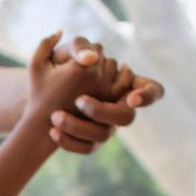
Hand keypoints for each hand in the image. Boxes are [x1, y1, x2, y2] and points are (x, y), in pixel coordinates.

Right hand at [26, 32, 112, 141]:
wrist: (46, 122)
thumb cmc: (39, 93)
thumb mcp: (35, 66)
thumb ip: (45, 44)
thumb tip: (60, 32)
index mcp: (80, 68)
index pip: (91, 46)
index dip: (80, 51)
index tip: (68, 61)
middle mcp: (97, 78)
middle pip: (102, 55)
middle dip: (92, 58)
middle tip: (77, 68)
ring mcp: (106, 89)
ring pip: (112, 65)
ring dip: (102, 67)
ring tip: (86, 76)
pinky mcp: (110, 100)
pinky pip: (122, 80)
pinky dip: (117, 76)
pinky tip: (105, 77)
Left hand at [36, 34, 160, 153]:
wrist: (41, 87)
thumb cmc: (63, 63)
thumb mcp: (70, 51)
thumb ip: (80, 47)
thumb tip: (90, 59)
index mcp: (126, 84)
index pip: (154, 91)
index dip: (149, 95)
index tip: (132, 97)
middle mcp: (121, 107)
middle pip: (127, 118)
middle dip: (102, 111)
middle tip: (80, 100)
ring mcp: (107, 126)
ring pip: (105, 135)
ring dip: (79, 126)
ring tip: (56, 116)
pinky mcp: (90, 141)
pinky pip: (86, 149)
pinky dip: (69, 142)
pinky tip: (53, 132)